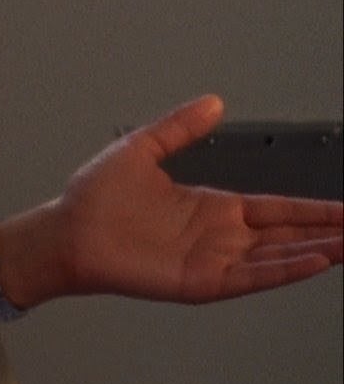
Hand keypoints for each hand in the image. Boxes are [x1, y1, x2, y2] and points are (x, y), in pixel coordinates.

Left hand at [37, 94, 342, 304]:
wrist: (66, 229)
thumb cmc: (95, 196)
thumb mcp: (142, 149)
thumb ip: (180, 127)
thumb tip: (213, 102)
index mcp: (213, 207)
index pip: (278, 208)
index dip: (313, 210)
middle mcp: (220, 236)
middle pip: (288, 235)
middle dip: (328, 233)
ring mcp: (213, 260)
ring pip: (278, 258)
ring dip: (316, 252)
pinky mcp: (200, 282)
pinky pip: (250, 277)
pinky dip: (283, 270)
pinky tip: (313, 261)